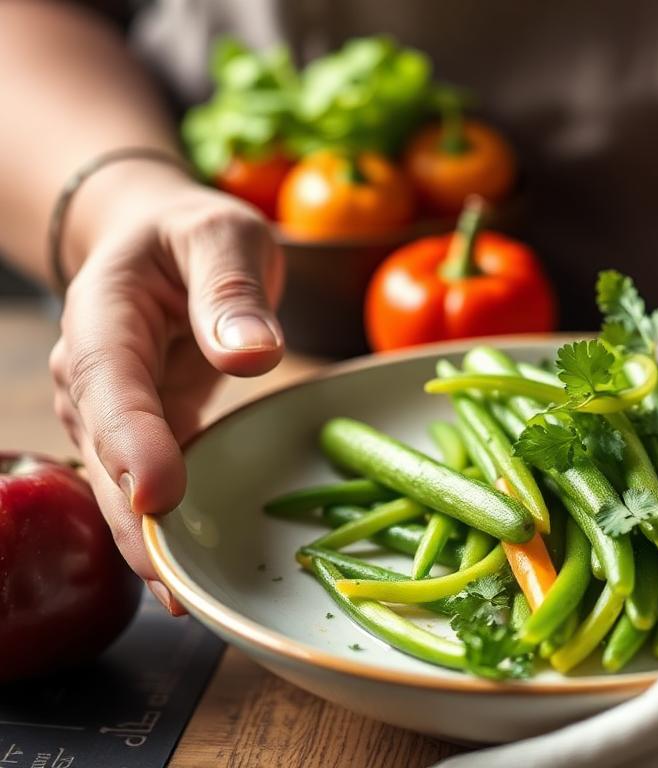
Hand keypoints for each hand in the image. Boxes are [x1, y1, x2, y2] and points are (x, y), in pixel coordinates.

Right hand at [49, 164, 284, 612]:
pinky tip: (191, 585)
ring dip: (149, 544)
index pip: (110, 384)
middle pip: (106, 455)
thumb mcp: (223, 236)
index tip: (158, 492)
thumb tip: (252, 354)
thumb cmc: (193, 236)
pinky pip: (146, 489)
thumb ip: (232, 291)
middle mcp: (93, 376)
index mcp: (105, 318)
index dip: (131, 442)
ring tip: (190, 603)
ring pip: (119, 487)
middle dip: (137, 521)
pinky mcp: (139, 437)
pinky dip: (165, 534)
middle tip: (177, 586)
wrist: (157, 244)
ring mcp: (109, 414)